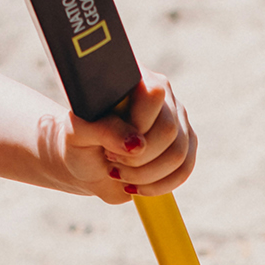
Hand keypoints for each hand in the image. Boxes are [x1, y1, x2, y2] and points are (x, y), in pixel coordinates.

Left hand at [54, 71, 196, 202]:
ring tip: (121, 172)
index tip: (111, 143)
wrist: (87, 164)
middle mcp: (162, 95)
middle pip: (168, 130)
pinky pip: (184, 169)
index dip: (137, 123)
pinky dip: (158, 186)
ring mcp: (177, 119)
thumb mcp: (78, 134)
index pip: (154, 94)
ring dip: (144, 174)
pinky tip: (137, 185)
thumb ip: (103, 131)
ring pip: (178, 154)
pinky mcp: (185, 144)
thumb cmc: (79, 142)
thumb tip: (136, 144)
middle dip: (136, 158)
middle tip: (111, 158)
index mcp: (134, 79)